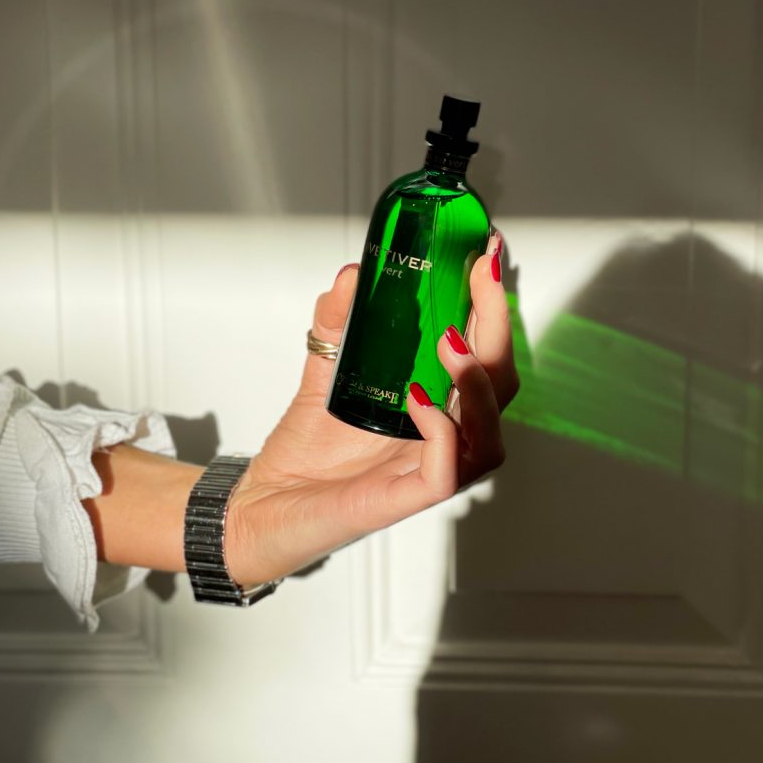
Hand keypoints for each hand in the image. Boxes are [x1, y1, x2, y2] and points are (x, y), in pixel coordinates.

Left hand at [226, 233, 518, 587]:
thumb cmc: (306, 453)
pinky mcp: (402, 500)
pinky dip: (443, 434)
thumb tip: (353, 276)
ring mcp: (425, 472)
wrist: (263, 505)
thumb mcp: (325, 371)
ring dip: (478, 385)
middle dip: (496, 329)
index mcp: (435, 406)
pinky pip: (446, 472)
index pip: (483, 355)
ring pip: (488, 437)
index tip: (487, 257)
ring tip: (450, 344)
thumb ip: (339, 323)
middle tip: (480, 279)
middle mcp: (441, 439)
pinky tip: (421, 400)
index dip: (492, 308)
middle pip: (498, 388)